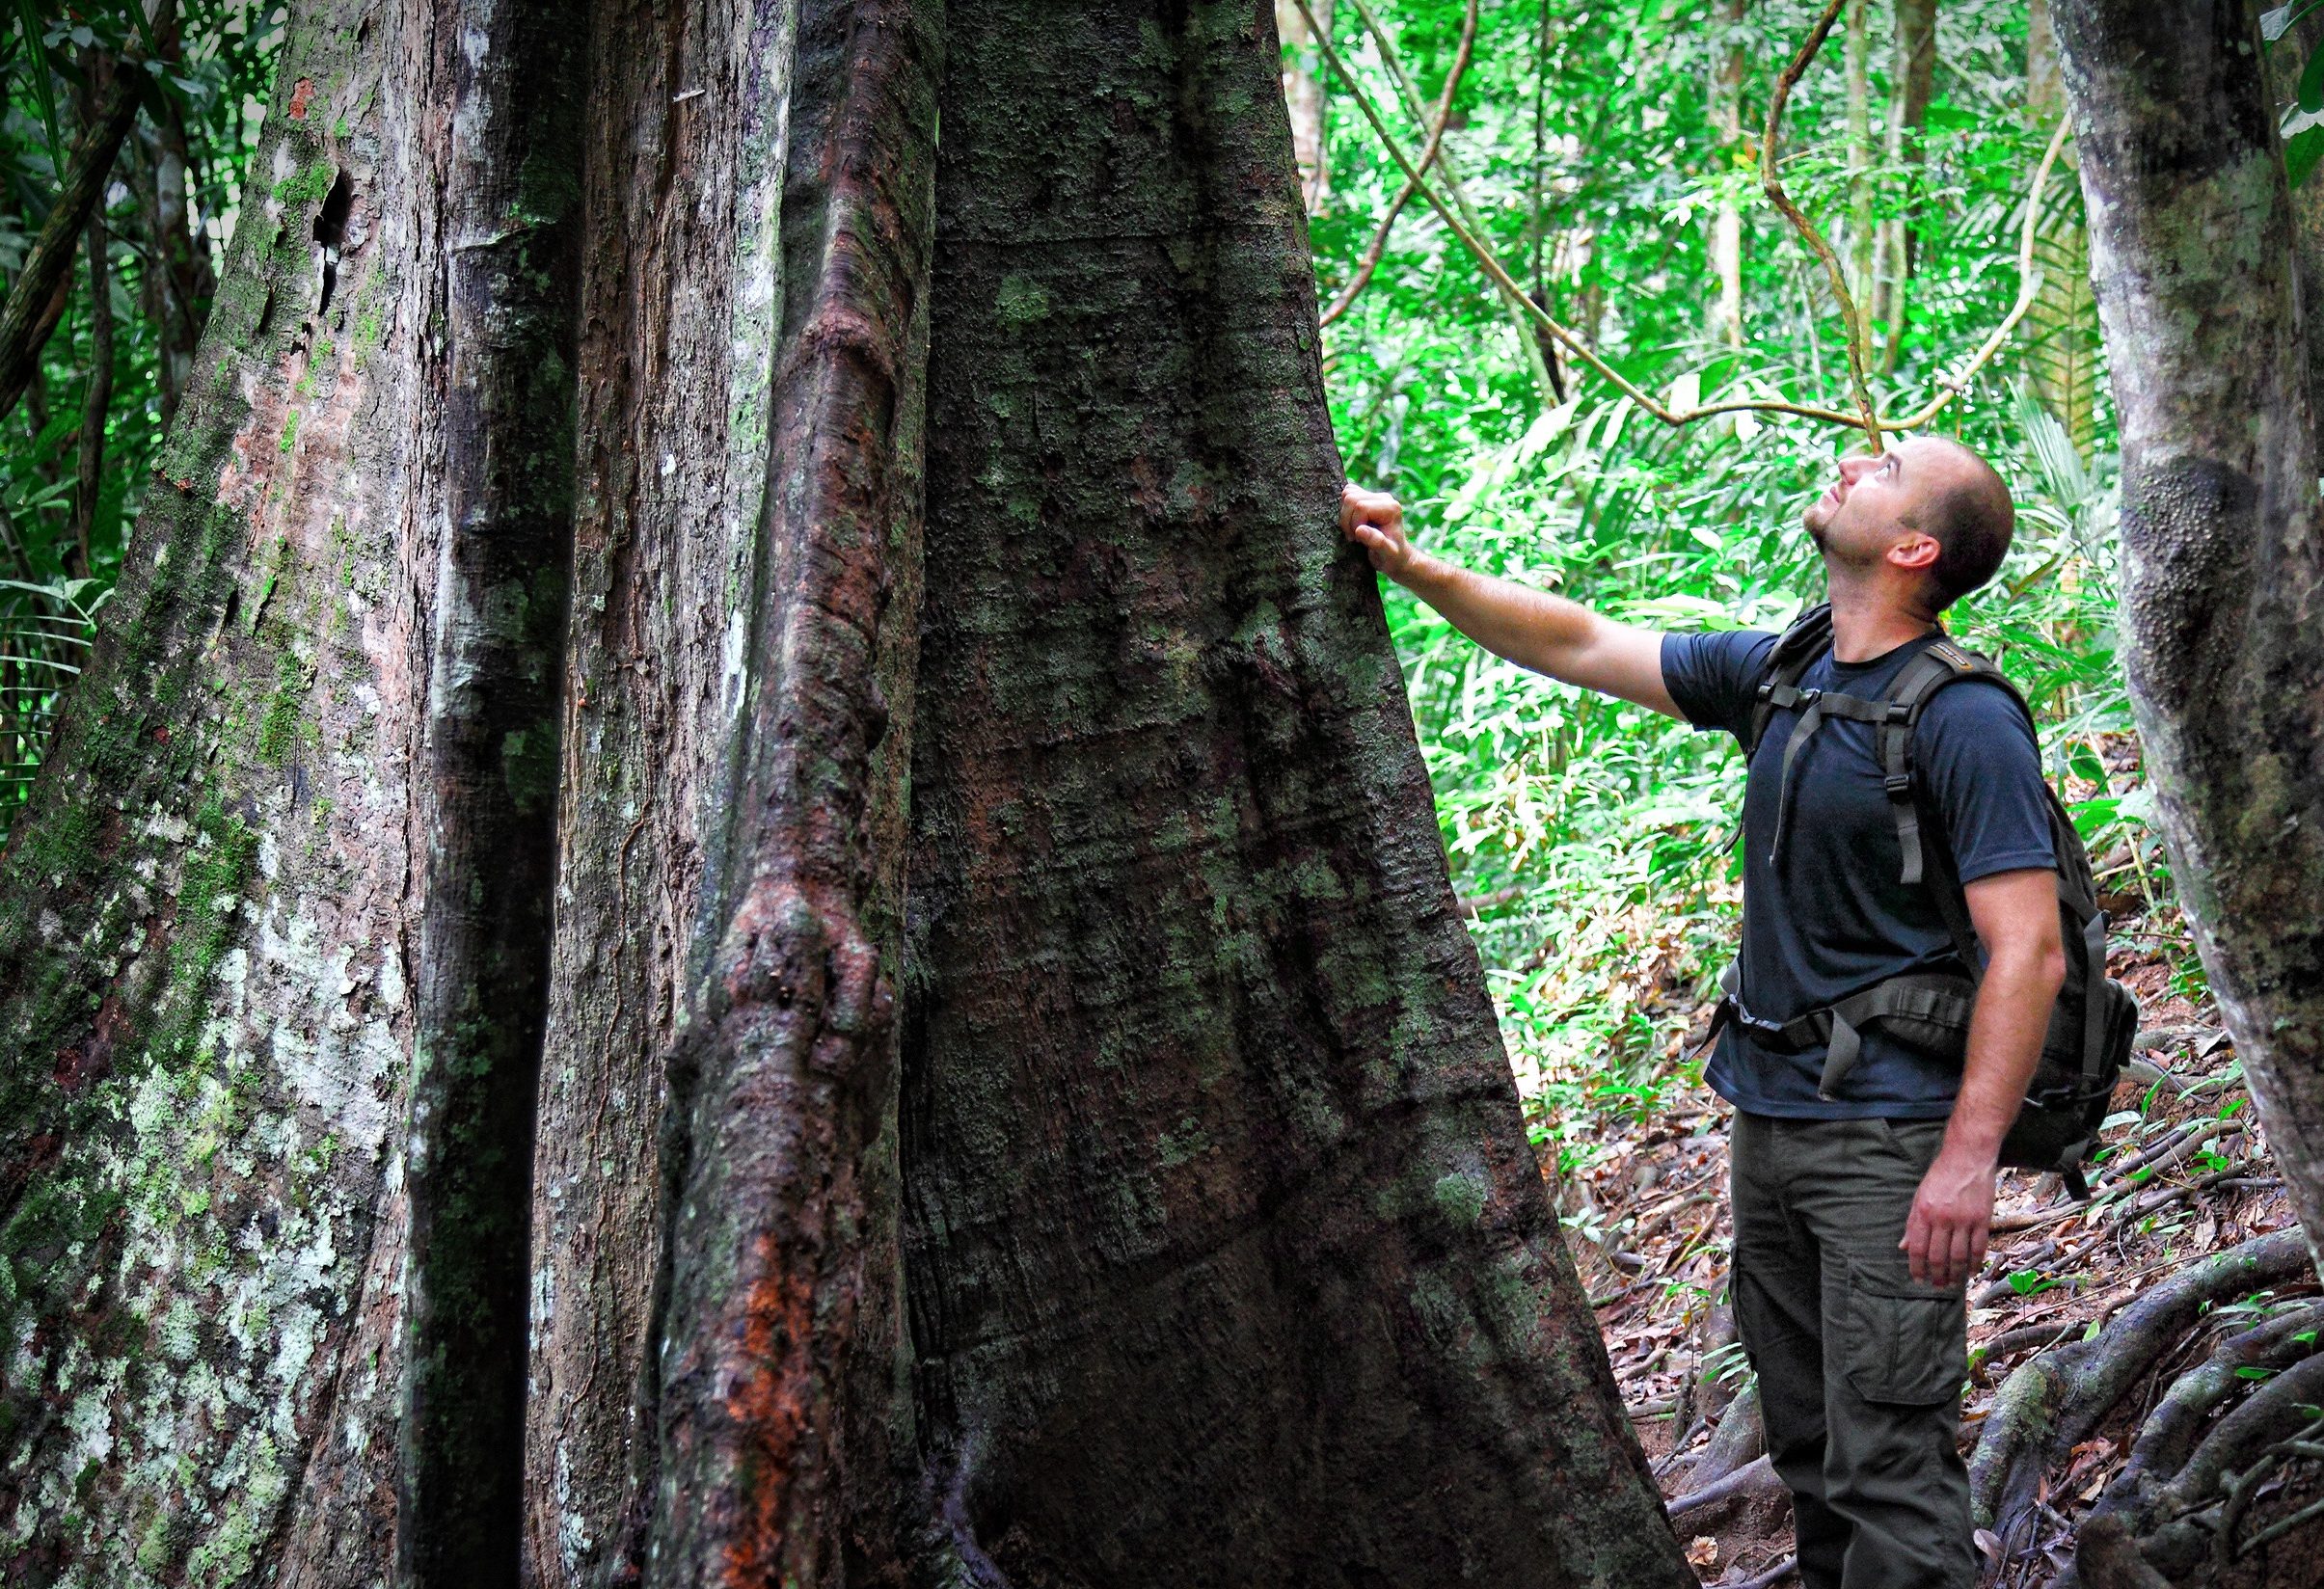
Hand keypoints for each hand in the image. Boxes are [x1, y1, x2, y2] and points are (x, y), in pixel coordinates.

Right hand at [1340, 482, 1417, 578]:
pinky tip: (1352, 524)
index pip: (1361, 507)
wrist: (1396, 556)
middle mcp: (1384, 498)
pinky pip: (1347, 494)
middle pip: (1351, 497)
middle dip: (1347, 520)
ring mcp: (1375, 495)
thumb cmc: (1392, 557)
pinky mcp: (1366, 497)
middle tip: (1354, 537)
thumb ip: (1376, 541)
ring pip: (1347, 493)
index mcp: (1391, 508)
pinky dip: (1344, 510)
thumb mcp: (1387, 554)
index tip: (1359, 540)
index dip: (1355, 524)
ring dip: (1344, 516)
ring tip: (1353, 531)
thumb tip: (1359, 530)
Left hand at [1901, 1146, 1997, 1288]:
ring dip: (1956, 1273)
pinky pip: (1978, 1247)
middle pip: (1939, 1256)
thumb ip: (1913, 1223)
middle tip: (1937, 1286)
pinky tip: (1972, 1270)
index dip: (1917, 1267)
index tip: (1918, 1279)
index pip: (1918, 1248)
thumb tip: (1904, 1247)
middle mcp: (1943, 1219)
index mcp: (1923, 1212)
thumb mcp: (1919, 1197)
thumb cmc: (1940, 1176)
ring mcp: (1964, 1220)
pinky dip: (1975, 1262)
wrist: (1967, 1157)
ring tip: (1953, 1282)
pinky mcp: (1982, 1219)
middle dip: (1937, 1275)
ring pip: (1959, 1256)